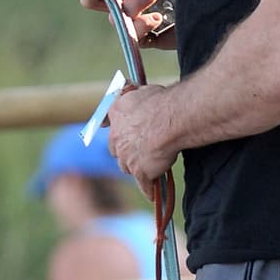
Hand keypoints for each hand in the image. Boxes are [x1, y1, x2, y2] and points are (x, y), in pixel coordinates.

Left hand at [107, 85, 177, 199]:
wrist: (170, 119)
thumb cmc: (160, 101)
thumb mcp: (139, 90)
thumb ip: (130, 93)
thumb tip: (125, 84)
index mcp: (116, 114)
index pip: (110, 126)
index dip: (118, 132)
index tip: (118, 135)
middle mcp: (116, 137)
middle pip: (116, 151)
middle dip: (126, 152)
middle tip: (140, 151)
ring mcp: (127, 157)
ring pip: (127, 167)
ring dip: (136, 168)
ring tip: (150, 167)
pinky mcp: (140, 172)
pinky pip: (145, 185)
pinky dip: (149, 190)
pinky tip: (153, 195)